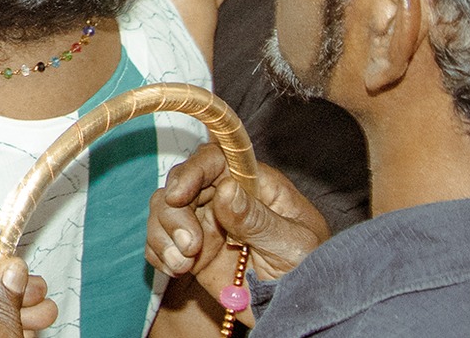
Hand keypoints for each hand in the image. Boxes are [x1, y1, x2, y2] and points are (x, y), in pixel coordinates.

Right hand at [147, 143, 326, 295]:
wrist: (301, 308)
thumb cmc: (311, 270)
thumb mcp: (293, 245)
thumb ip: (258, 219)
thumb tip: (226, 188)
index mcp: (255, 185)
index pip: (216, 160)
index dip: (192, 171)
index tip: (178, 195)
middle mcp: (225, 199)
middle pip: (181, 184)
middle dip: (175, 213)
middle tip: (190, 246)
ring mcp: (207, 225)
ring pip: (164, 211)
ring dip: (163, 234)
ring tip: (183, 264)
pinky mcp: (193, 253)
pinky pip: (160, 243)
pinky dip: (158, 254)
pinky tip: (175, 269)